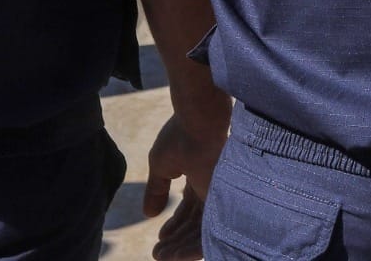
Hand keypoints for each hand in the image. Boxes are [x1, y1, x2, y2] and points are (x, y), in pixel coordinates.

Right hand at [143, 106, 227, 257]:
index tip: (161, 236)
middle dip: (176, 239)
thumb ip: (156, 189)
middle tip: (159, 254)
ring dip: (181, 248)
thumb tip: (148, 214)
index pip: (189, 207)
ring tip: (162, 257)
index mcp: (199, 175)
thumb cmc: (180, 135)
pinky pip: (208, 234)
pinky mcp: (221, 203)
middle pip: (195, 222)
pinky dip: (192, 248)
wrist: (199, 122)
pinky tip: (176, 256)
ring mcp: (217, 195)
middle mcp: (211, 187)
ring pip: (201, 231)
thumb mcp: (161, 164)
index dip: (175, 223)